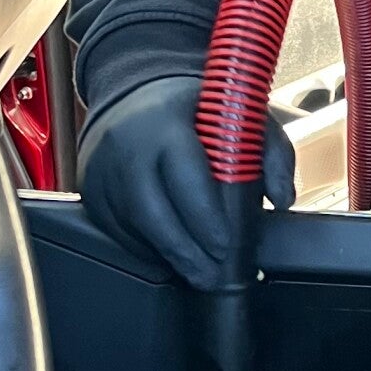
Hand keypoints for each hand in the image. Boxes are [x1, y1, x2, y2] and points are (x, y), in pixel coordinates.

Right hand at [77, 74, 294, 289]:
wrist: (138, 93)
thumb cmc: (197, 109)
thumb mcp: (242, 116)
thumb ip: (271, 153)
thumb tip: (283, 198)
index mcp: (166, 122)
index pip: (184, 178)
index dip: (205, 219)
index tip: (225, 247)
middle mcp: (126, 146)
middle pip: (151, 213)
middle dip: (185, 251)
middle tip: (211, 277)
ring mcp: (101, 168)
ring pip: (131, 227)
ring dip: (165, 255)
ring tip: (197, 272)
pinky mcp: (88, 188)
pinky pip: (113, 229)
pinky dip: (142, 248)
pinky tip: (168, 256)